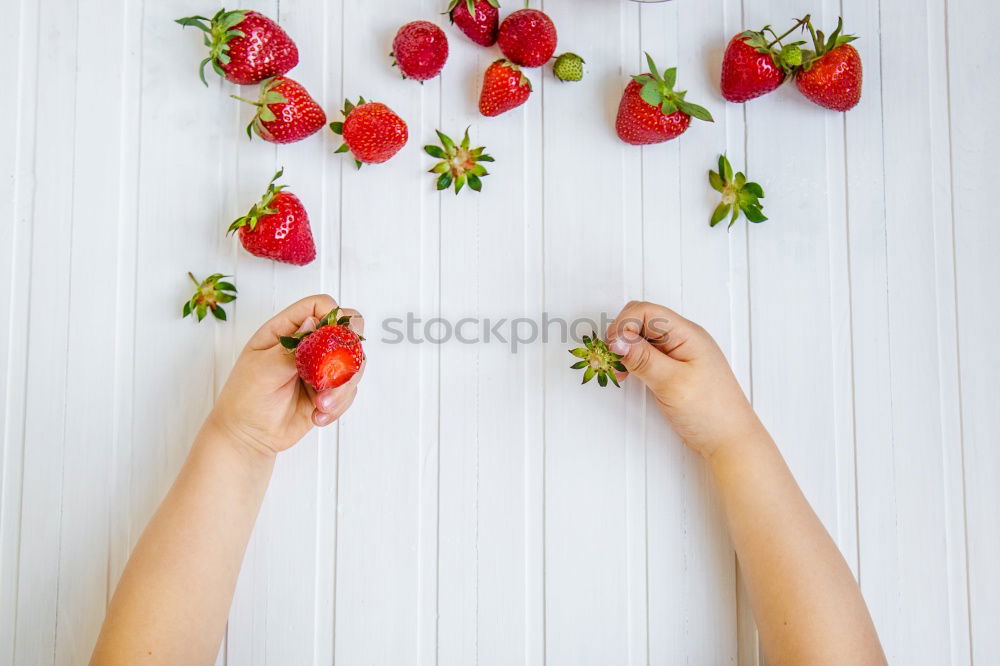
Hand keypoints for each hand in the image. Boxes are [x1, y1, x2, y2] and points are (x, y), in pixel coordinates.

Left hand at [208, 294, 364, 456]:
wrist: (247, 437)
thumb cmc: (244, 399)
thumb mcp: (262, 370)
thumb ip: (290, 348)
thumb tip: (313, 322)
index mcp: (285, 331)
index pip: (318, 306)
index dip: (334, 315)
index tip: (338, 336)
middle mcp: (307, 346)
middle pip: (345, 333)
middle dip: (347, 355)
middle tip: (339, 374)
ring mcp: (319, 369)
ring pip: (352, 365)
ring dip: (342, 387)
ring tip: (321, 405)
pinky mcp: (327, 391)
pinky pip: (348, 392)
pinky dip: (338, 405)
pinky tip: (318, 415)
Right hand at [606, 301, 760, 458]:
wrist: (729, 441)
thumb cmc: (710, 412)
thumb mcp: (672, 383)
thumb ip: (643, 359)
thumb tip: (616, 340)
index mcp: (686, 334)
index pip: (646, 312)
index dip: (623, 325)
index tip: (613, 348)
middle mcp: (682, 339)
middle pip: (641, 320)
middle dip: (621, 335)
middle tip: (613, 360)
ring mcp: (677, 354)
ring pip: (641, 338)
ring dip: (625, 350)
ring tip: (620, 372)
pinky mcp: (672, 370)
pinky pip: (646, 355)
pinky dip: (632, 362)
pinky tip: (628, 376)